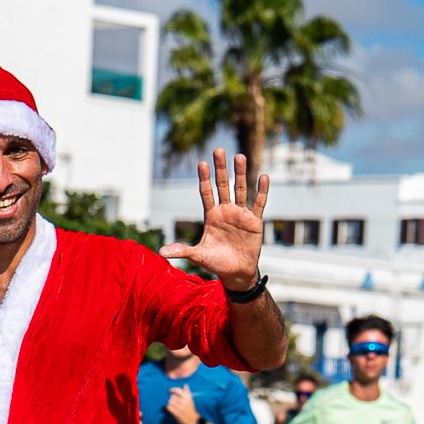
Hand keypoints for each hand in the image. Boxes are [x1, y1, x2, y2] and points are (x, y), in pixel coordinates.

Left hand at [157, 147, 266, 290]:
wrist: (236, 273)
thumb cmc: (216, 263)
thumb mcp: (198, 256)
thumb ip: (182, 251)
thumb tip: (161, 252)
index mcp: (211, 216)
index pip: (206, 193)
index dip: (204, 179)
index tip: (201, 163)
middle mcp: (226, 211)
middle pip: (222, 186)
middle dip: (220, 169)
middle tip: (218, 150)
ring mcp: (240, 215)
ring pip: (240, 190)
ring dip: (240, 174)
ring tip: (239, 156)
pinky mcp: (254, 221)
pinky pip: (259, 203)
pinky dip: (262, 191)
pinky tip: (263, 177)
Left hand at [164, 385, 199, 423]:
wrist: (193, 420)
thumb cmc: (190, 409)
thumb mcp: (191, 400)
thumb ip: (187, 392)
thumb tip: (185, 385)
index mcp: (188, 398)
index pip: (178, 391)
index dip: (173, 389)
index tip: (170, 390)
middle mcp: (184, 402)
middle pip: (172, 397)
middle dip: (172, 399)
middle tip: (173, 402)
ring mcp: (180, 408)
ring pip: (170, 402)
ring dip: (170, 403)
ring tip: (173, 406)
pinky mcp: (177, 413)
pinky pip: (169, 407)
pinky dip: (168, 408)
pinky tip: (171, 409)